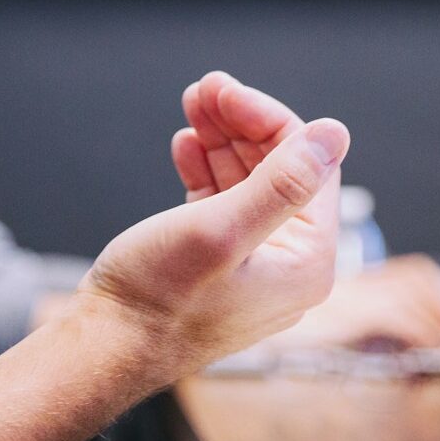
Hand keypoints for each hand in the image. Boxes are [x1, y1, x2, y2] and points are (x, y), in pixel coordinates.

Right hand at [171, 73, 439, 352]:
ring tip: (192, 108)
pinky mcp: (220, 268)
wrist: (105, 351)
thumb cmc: (157, 300)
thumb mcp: (221, 230)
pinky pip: (225, 207)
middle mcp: (290, 267)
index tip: (224, 90)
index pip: (309, 166)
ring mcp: (255, 268)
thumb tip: (334, 134)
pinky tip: (186, 147)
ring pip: (249, 184)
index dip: (267, 119)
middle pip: (280, 172)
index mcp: (308, 262)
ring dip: (222, 142)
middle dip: (242, 125)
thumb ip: (282, 183)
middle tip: (204, 89)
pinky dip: (207, 172)